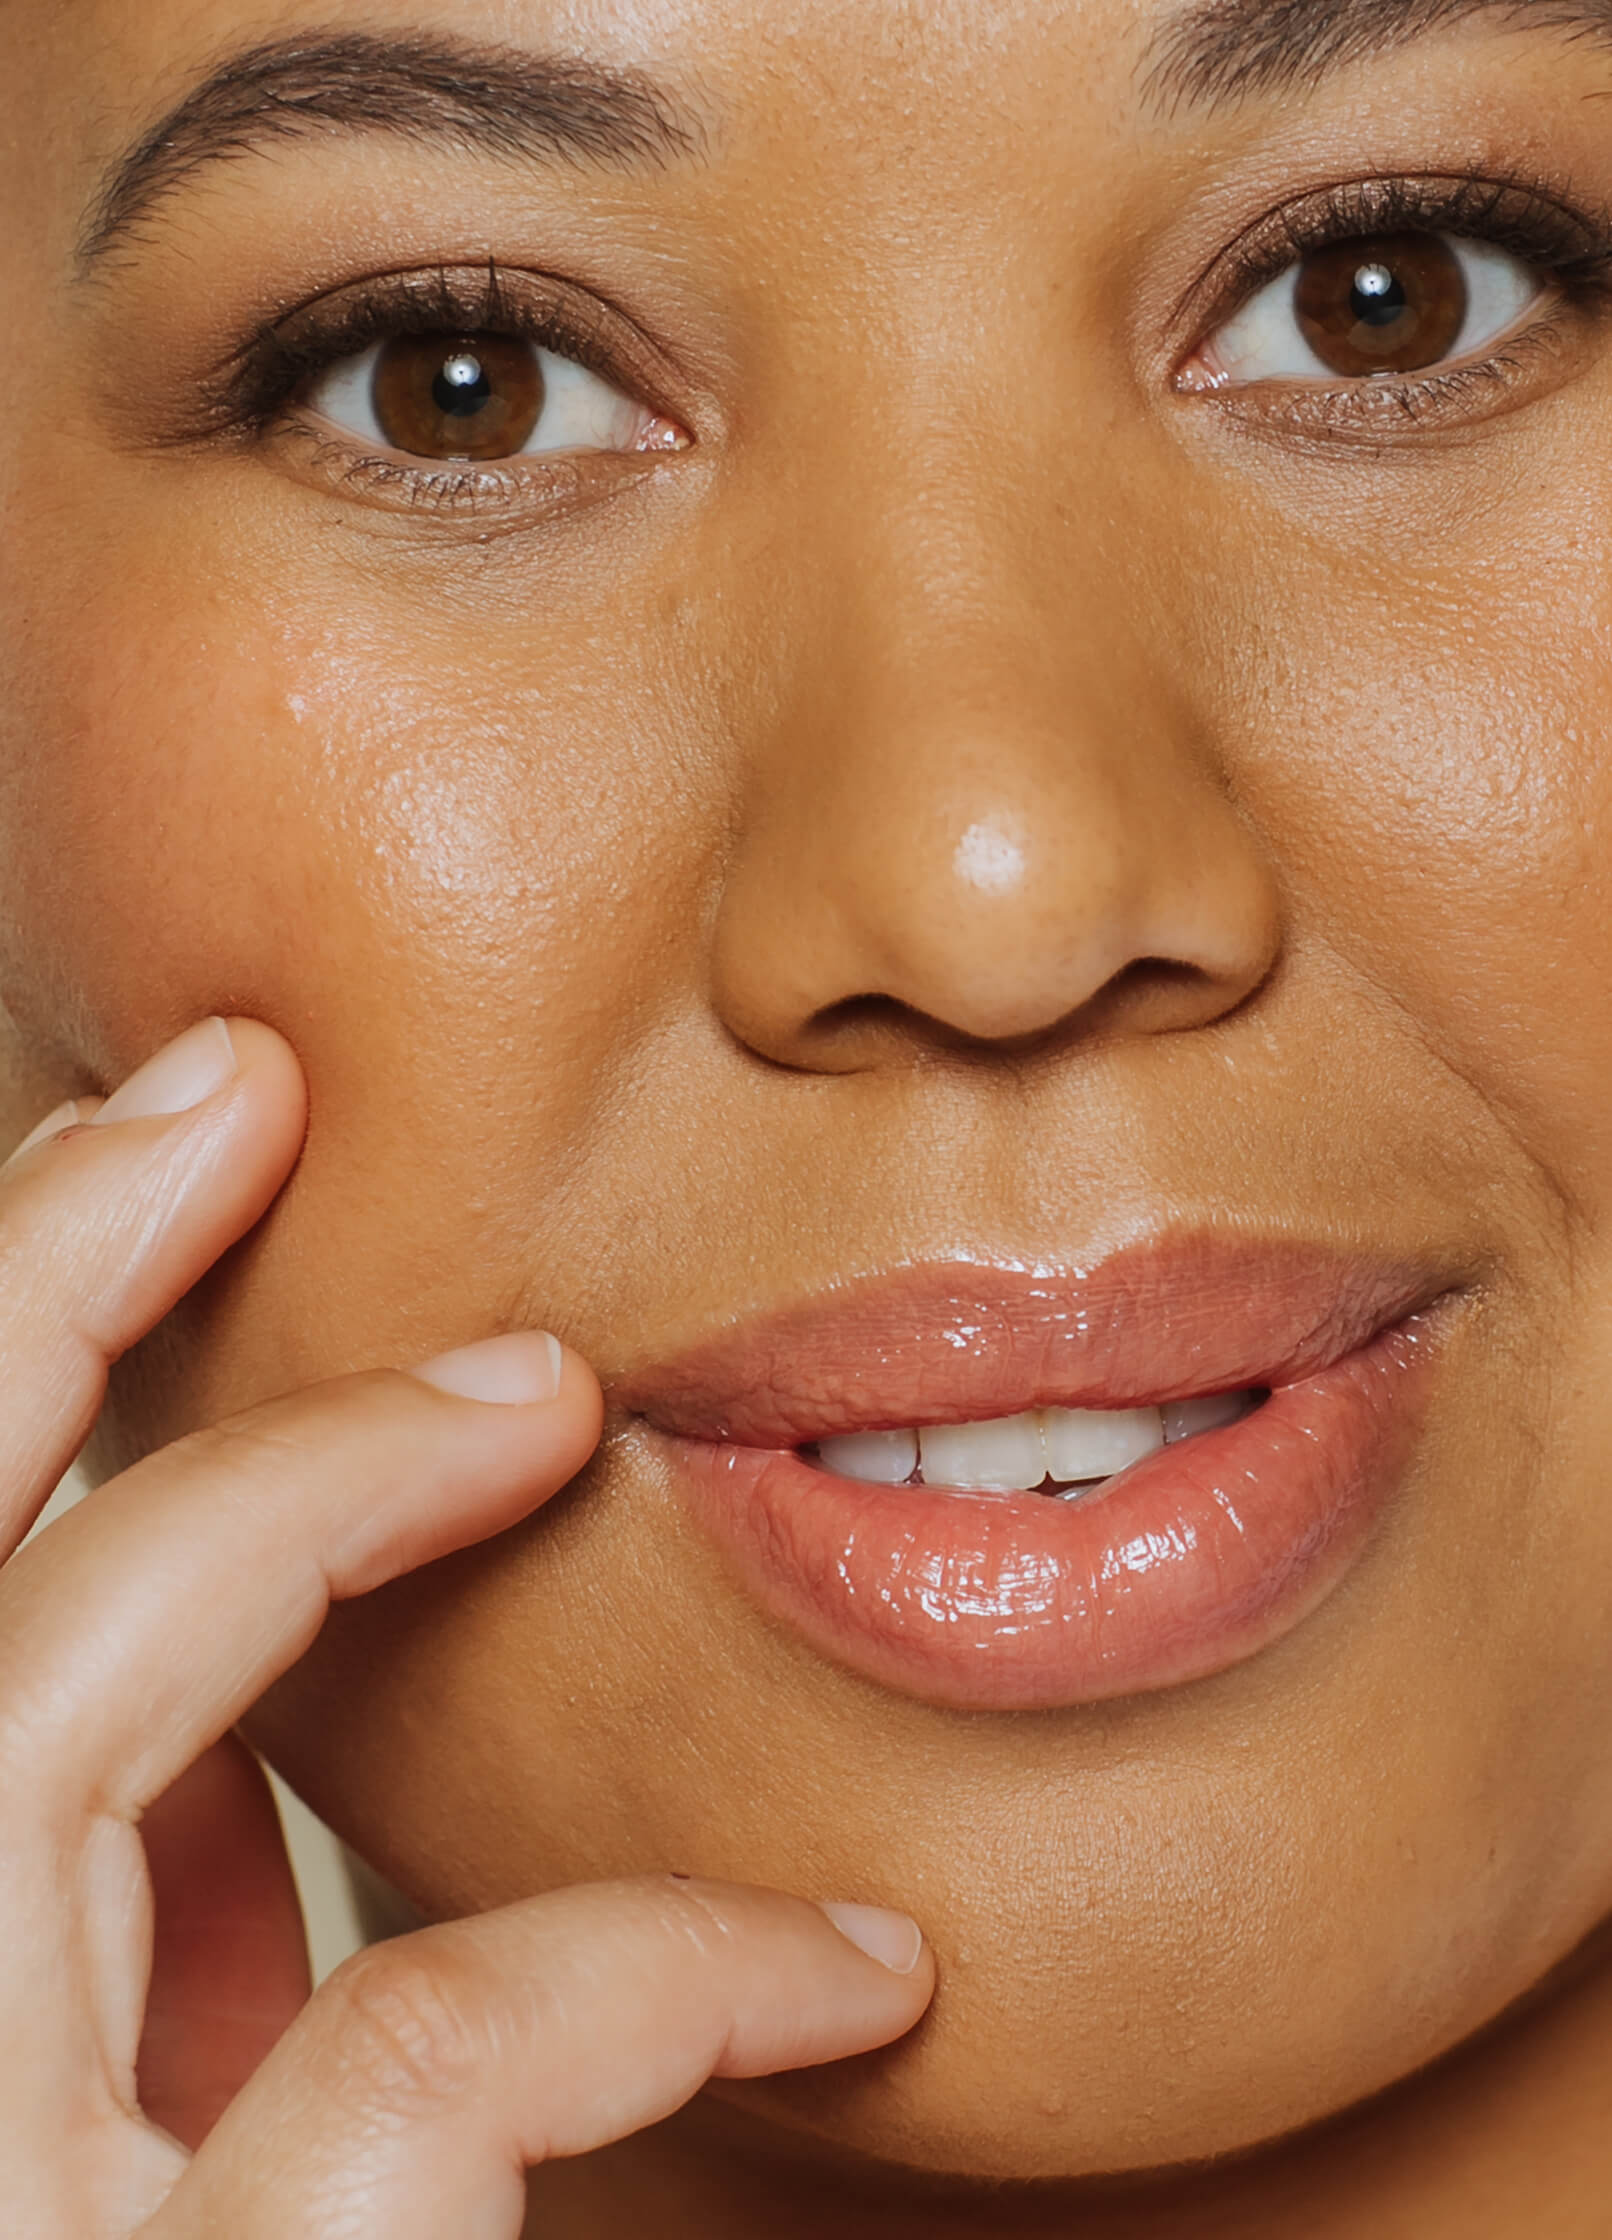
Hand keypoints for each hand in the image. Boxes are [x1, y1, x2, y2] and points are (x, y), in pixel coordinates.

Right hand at [0, 1019, 933, 2237]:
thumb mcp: (158, 2161)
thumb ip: (154, 1969)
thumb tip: (214, 1765)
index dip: (2, 1348)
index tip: (151, 1159)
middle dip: (40, 1282)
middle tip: (237, 1086)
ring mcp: (6, 2221)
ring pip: (62, 1720)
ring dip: (313, 1496)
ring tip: (541, 1394)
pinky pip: (426, 2033)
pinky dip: (655, 1959)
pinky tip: (845, 1959)